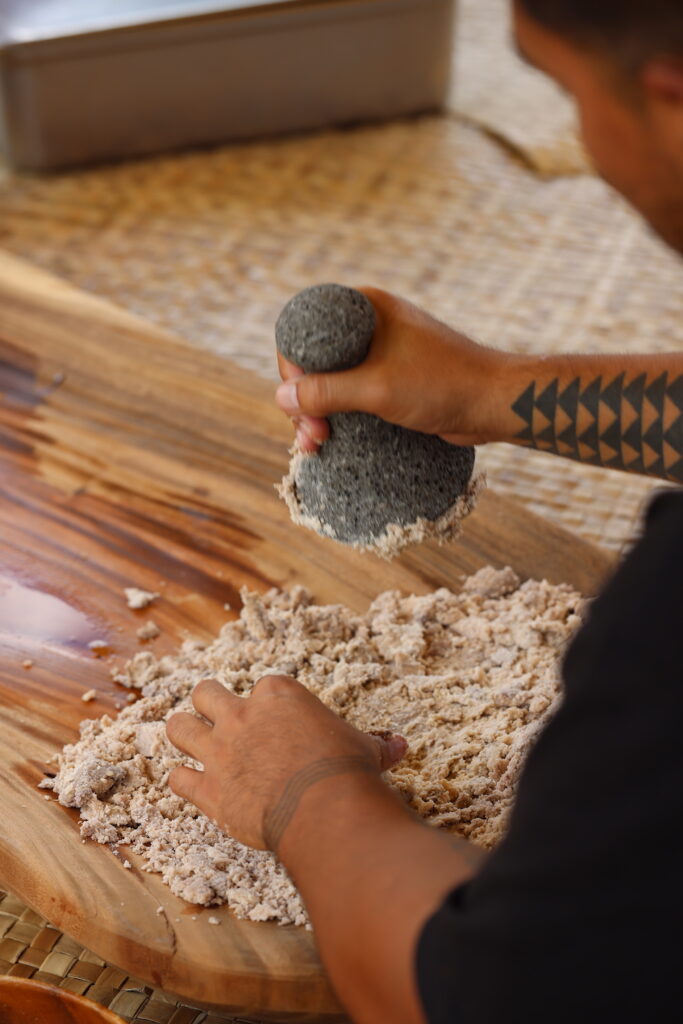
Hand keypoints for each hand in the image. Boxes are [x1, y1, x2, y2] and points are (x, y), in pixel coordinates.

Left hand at [165, 675, 406, 851]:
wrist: (324, 807)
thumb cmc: (346, 770)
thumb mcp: (363, 749)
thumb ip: (374, 744)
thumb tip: (400, 746)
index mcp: (277, 695)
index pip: (261, 687)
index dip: (264, 704)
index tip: (273, 721)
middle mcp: (241, 715)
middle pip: (204, 692)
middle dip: (207, 703)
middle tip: (217, 719)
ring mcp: (219, 750)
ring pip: (178, 726)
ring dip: (182, 733)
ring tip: (190, 742)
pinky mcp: (208, 788)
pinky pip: (177, 778)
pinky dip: (182, 781)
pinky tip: (191, 786)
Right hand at [275, 286, 514, 452]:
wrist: (495, 403)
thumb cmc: (442, 385)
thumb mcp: (377, 388)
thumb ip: (326, 392)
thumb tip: (281, 398)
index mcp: (365, 308)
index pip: (304, 332)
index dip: (293, 371)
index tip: (298, 407)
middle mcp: (370, 325)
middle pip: (315, 362)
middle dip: (305, 401)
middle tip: (313, 437)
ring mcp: (382, 353)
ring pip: (333, 382)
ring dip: (319, 414)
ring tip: (319, 446)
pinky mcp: (393, 379)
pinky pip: (354, 395)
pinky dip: (340, 417)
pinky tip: (332, 442)